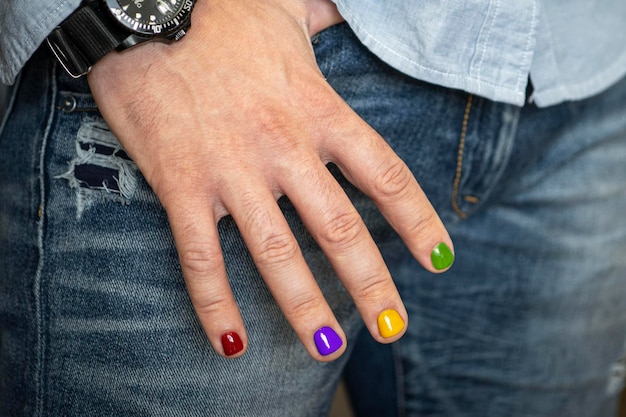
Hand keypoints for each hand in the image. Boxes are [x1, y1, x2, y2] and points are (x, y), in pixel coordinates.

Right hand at [87, 0, 452, 360]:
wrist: (143, 11)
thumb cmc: (223, 14)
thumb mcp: (290, 9)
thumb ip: (328, 16)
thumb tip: (349, 9)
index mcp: (318, 110)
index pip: (385, 176)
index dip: (419, 223)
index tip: (440, 261)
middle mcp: (284, 147)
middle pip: (339, 230)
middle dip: (370, 284)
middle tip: (391, 327)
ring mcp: (232, 170)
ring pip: (277, 254)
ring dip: (306, 308)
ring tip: (328, 349)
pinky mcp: (182, 184)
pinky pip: (201, 258)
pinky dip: (215, 305)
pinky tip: (231, 344)